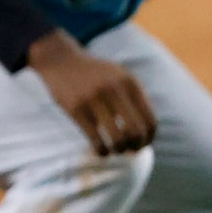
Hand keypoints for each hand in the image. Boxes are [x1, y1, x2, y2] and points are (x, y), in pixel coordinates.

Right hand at [28, 31, 155, 155]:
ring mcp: (95, 100)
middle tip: (131, 150)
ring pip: (118, 138)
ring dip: (119, 150)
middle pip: (136, 131)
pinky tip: (102, 152)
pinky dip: (102, 151)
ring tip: (116, 150)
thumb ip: (135, 98)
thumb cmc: (95, 74)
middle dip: (136, 146)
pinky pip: (95, 139)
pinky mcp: (76, 109)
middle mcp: (115, 90)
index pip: (150, 119)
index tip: (144, 144)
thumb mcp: (120, 77)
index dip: (150, 137)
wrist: (61, 60)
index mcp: (131, 84)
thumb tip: (148, 131)